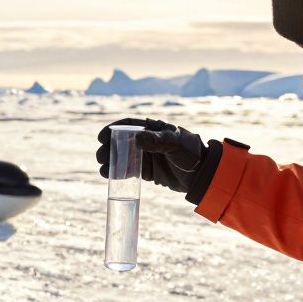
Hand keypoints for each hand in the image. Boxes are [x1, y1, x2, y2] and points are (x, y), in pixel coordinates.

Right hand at [96, 118, 221, 202]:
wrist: (202, 175)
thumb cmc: (191, 154)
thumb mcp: (175, 145)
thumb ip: (158, 141)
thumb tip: (137, 137)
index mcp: (153, 129)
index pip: (128, 125)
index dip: (112, 130)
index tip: (101, 137)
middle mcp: (147, 141)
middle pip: (122, 142)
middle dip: (108, 148)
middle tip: (100, 157)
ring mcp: (146, 156)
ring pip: (123, 157)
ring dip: (111, 162)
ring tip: (103, 169)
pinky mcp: (147, 171)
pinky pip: (129, 171)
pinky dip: (119, 173)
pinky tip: (110, 176)